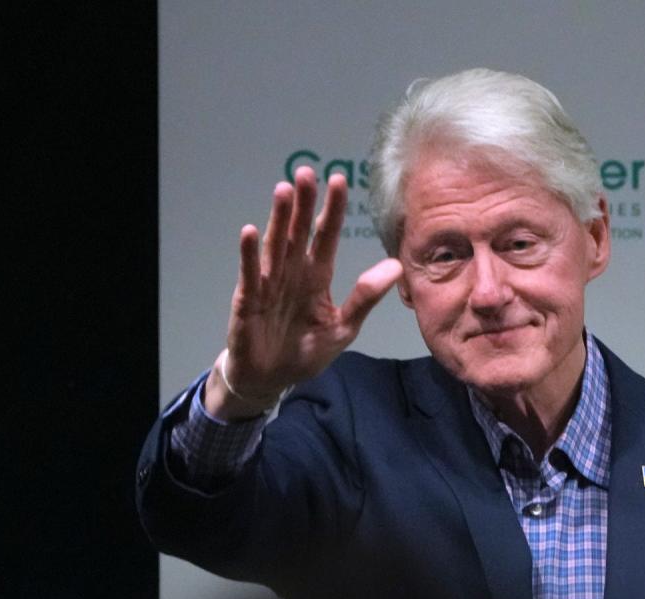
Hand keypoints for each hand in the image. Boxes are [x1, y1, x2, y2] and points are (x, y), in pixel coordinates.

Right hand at [204, 166, 402, 420]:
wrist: (271, 379)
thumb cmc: (305, 351)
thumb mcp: (343, 327)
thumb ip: (365, 297)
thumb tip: (396, 266)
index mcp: (316, 276)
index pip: (326, 236)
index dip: (332, 210)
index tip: (340, 181)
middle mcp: (292, 273)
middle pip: (298, 232)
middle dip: (304, 203)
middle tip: (307, 172)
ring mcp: (269, 284)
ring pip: (275, 245)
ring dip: (278, 219)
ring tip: (283, 190)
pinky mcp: (248, 301)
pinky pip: (250, 275)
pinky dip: (249, 254)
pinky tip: (250, 232)